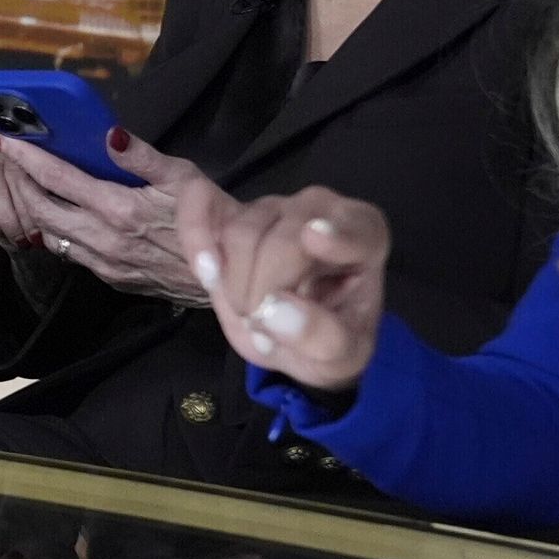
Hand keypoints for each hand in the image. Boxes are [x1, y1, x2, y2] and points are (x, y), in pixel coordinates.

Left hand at [0, 128, 212, 305]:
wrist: (225, 273)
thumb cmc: (208, 217)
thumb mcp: (183, 177)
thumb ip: (141, 156)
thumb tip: (109, 133)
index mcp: (118, 208)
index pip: (56, 179)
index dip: (26, 158)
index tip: (4, 141)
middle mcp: (103, 238)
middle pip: (39, 210)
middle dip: (18, 183)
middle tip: (9, 161)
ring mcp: (103, 263)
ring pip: (49, 235)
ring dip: (30, 208)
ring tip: (24, 183)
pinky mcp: (109, 278)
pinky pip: (68, 252)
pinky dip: (52, 230)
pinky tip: (57, 213)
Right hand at [173, 177, 388, 391]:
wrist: (298, 336)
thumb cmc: (332, 337)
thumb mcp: (342, 356)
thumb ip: (320, 337)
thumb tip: (275, 310)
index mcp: (364, 236)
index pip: (353, 228)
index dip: (335, 232)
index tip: (313, 240)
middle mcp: (320, 209)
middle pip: (281, 239)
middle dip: (262, 291)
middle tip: (263, 329)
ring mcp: (271, 206)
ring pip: (240, 231)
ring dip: (233, 284)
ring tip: (250, 316)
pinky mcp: (229, 210)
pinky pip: (201, 201)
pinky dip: (194, 228)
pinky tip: (203, 268)